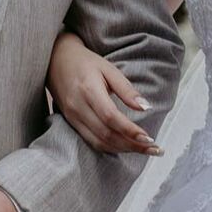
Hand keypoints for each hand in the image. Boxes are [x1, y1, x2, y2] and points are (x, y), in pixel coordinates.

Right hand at [48, 32, 158, 155]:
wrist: (56, 61)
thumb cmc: (85, 63)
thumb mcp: (109, 69)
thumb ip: (127, 90)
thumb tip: (146, 107)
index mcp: (88, 90)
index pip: (110, 117)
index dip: (130, 130)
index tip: (149, 138)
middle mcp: (78, 107)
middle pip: (106, 134)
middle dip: (132, 145)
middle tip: (154, 149)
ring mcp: (72, 118)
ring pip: (99, 142)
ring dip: (123, 150)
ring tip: (145, 150)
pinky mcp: (71, 123)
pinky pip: (92, 141)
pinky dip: (111, 147)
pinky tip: (126, 147)